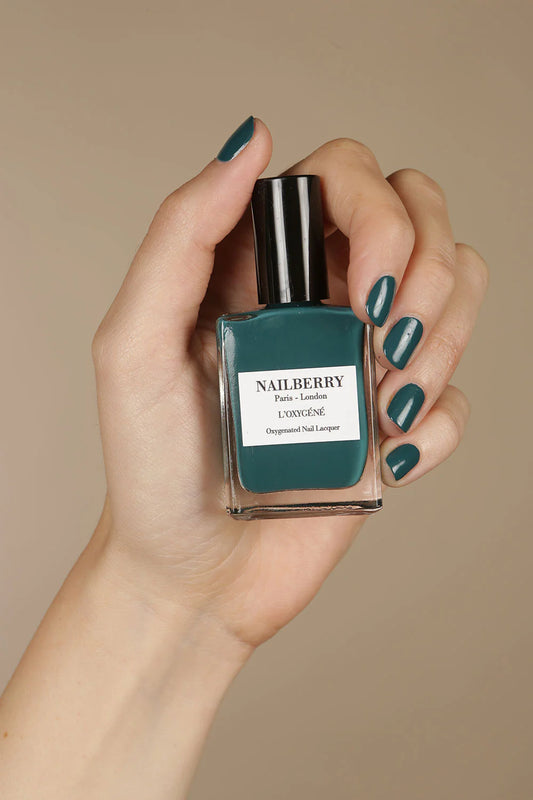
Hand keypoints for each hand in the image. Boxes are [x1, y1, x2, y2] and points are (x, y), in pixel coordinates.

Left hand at [91, 116, 487, 648]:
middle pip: (421, 217)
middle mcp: (318, 299)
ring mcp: (360, 359)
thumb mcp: (135, 345)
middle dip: (427, 274)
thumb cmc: (152, 468)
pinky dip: (437, 424)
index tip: (362, 290)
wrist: (191, 575)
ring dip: (442, 342)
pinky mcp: (390, 422)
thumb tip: (250, 141)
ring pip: (458, 289)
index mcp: (257, 267)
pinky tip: (385, 457)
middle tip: (380, 343)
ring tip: (384, 405)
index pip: (346, 176)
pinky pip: (458, 394)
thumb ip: (181, 234)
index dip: (377, 213)